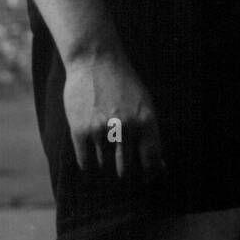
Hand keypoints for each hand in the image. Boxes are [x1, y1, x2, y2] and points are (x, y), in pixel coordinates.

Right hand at [62, 52, 164, 182]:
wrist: (95, 60)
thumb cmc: (124, 84)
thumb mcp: (145, 104)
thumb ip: (150, 133)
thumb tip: (159, 166)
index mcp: (146, 121)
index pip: (151, 160)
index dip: (150, 175)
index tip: (146, 179)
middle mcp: (125, 127)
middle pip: (127, 169)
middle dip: (127, 177)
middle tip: (125, 179)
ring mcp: (101, 130)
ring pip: (105, 166)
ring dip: (106, 168)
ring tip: (106, 163)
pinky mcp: (80, 130)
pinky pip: (86, 162)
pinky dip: (89, 165)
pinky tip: (92, 162)